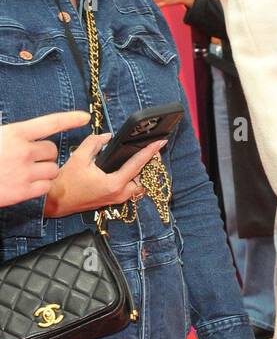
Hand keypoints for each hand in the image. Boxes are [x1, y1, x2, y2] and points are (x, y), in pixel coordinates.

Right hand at [0, 109, 89, 206]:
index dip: (69, 119)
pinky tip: (27, 184)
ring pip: (53, 169)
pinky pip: (46, 186)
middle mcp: (23, 151)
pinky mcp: (24, 192)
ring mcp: (25, 172)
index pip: (49, 123)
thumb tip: (30, 136)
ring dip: (46, 171)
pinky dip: (41, 186)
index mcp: (13, 133)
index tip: (85, 117)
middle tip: (32, 158)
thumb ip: (14, 135)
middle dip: (46, 155)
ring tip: (29, 172)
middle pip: (53, 151)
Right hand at [43, 135, 167, 218]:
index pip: (137, 165)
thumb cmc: (66, 182)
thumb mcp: (79, 158)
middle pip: (142, 178)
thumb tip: (107, 136)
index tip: (160, 142)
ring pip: (137, 186)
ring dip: (139, 173)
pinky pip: (129, 190)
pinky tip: (126, 168)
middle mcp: (119, 194)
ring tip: (138, 157)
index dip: (150, 152)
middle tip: (149, 149)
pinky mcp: (111, 201)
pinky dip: (131, 179)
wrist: (56, 202)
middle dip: (147, 164)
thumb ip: (94, 143)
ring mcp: (116, 200)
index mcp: (114, 184)